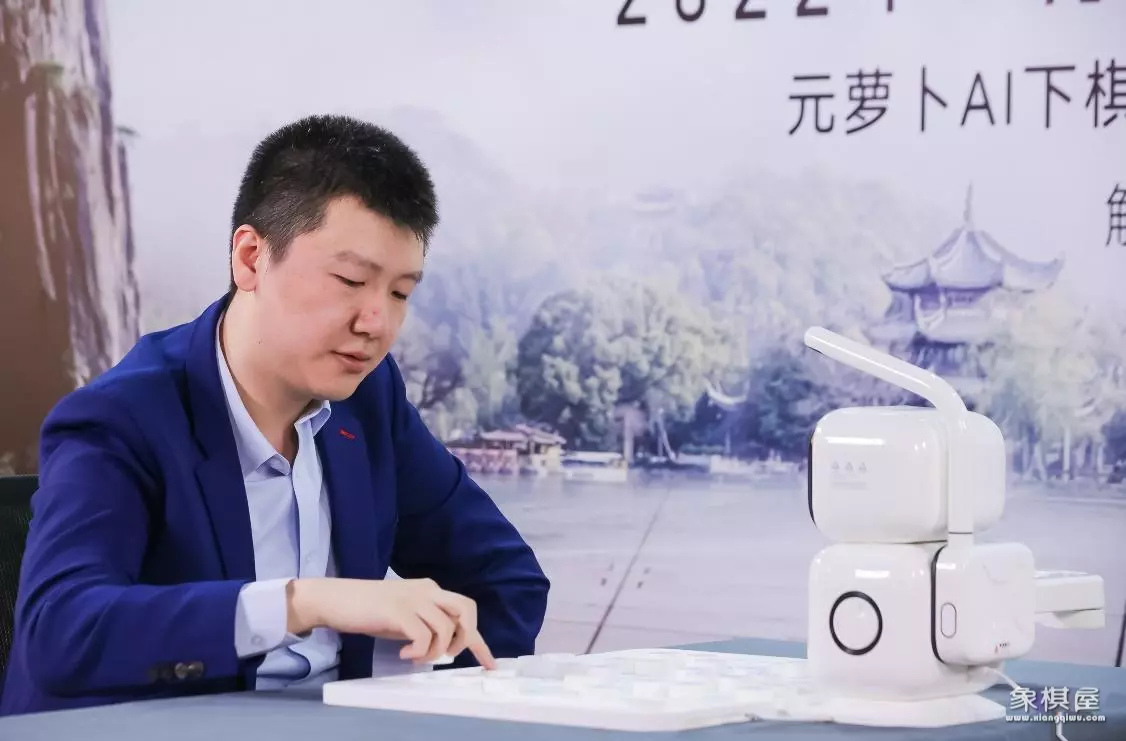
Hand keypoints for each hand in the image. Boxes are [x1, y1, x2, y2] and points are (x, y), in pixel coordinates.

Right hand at [286, 577, 495, 668]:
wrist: (337, 599)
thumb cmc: (369, 610)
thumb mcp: (405, 615)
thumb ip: (426, 623)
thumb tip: (445, 646)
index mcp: (430, 590)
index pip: (464, 611)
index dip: (479, 641)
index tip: (490, 664)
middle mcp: (427, 590)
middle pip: (466, 610)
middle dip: (464, 639)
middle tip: (445, 655)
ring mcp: (412, 598)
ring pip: (445, 628)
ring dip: (435, 651)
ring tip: (416, 656)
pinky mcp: (397, 610)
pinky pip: (423, 636)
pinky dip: (419, 651)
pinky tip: (404, 654)